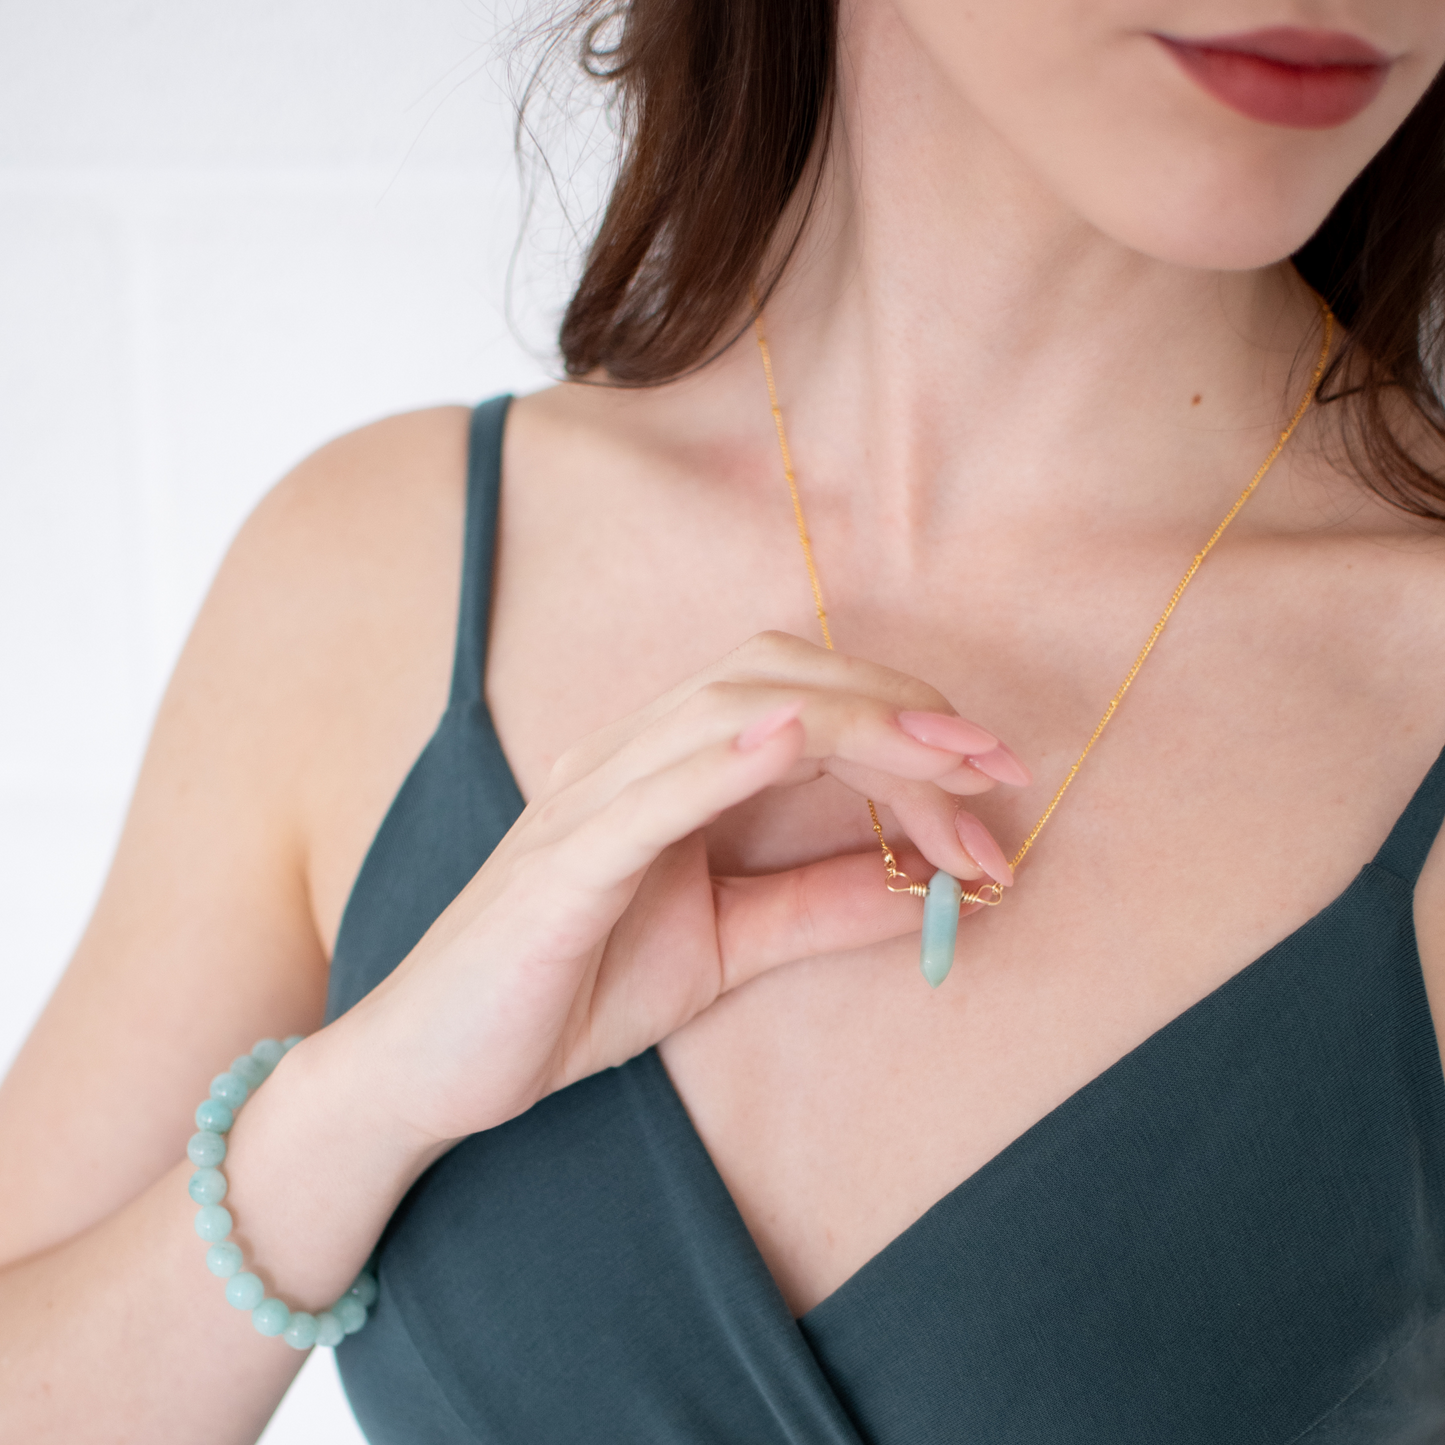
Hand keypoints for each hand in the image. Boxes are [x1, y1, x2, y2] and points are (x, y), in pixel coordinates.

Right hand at [336, 632, 1026, 1148]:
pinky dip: (723, 757)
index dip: (902, 722)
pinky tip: (794, 739)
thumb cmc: (568, 991)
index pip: (799, 700)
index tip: (992, 781)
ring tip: (947, 764)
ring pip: (729, 713)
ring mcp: (588, 800)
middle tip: (997, 768)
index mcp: (666, 767)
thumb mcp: (726, 947)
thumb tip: (934, 887)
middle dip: (901, 712)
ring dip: (853, 727)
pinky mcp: (559, 864)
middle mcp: (626, 757)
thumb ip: (820, 906)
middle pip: (779, 681)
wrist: (435, 1067)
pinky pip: (648, 792)